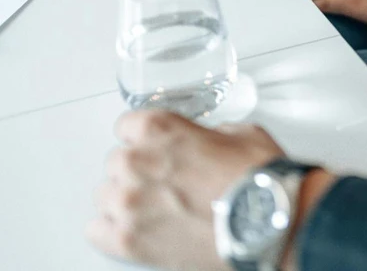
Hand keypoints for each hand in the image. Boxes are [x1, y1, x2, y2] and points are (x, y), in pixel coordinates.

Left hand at [88, 111, 282, 270]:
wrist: (270, 224)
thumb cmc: (260, 180)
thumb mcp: (241, 134)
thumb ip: (209, 134)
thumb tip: (205, 142)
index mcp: (159, 129)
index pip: (126, 125)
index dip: (146, 138)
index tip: (155, 148)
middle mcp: (136, 162)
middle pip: (116, 162)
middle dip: (140, 171)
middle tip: (167, 183)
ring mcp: (128, 203)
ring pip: (105, 196)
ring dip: (127, 200)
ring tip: (158, 210)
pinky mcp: (128, 241)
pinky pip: (96, 231)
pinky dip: (114, 231)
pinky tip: (139, 230)